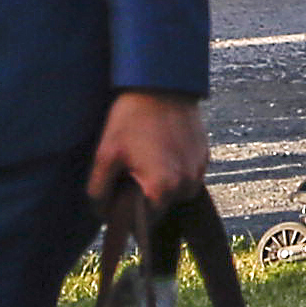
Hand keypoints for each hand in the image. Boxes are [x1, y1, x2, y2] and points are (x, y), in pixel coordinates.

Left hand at [87, 90, 203, 219]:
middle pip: (165, 207)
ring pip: (181, 191)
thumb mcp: (106, 156)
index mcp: (163, 187)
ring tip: (148, 163)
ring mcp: (200, 166)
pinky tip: (162, 151)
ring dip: (166, 186)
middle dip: (148, 198)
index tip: (119, 198)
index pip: (147, 221)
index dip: (130, 214)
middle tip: (131, 175)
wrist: (161, 85)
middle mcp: (187, 181)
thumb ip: (99, 192)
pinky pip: (191, 173)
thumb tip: (103, 214)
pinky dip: (177, 170)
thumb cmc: (131, 120)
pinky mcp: (206, 152)